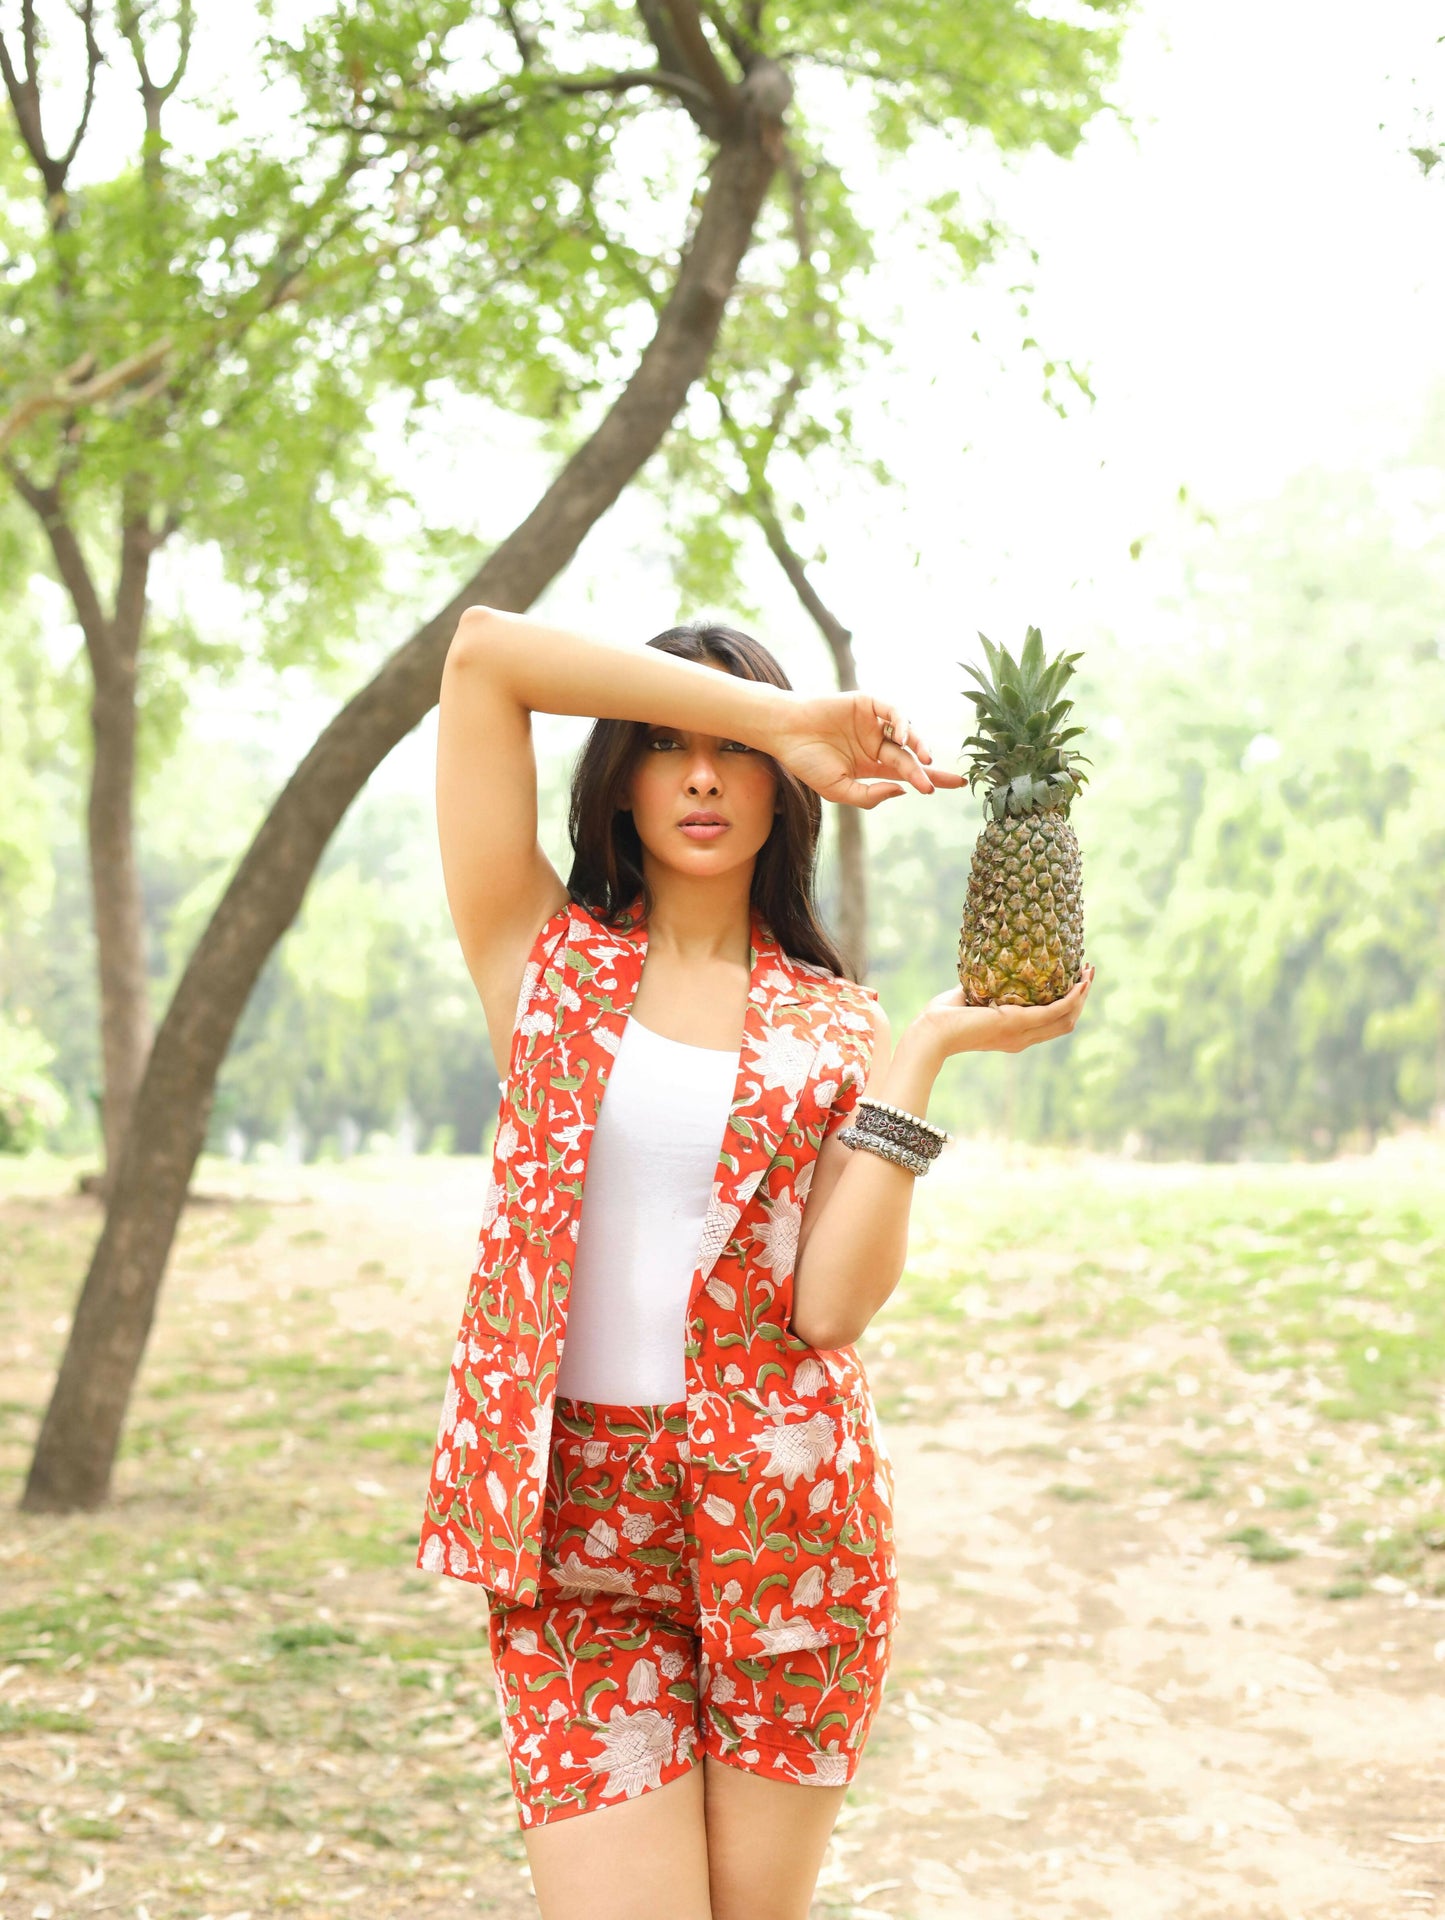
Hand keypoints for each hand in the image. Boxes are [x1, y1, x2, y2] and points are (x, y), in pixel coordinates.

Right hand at [767, 691, 966, 807]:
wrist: (784, 734)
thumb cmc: (806, 762)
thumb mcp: (839, 790)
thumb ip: (869, 796)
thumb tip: (902, 790)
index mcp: (871, 766)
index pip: (907, 774)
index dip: (932, 779)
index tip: (957, 785)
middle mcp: (876, 744)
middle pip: (911, 757)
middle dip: (929, 770)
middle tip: (946, 781)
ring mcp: (872, 723)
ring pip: (906, 733)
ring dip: (918, 746)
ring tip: (924, 761)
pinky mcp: (867, 703)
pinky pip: (891, 711)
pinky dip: (901, 722)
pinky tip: (901, 737)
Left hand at [914, 964, 1094, 1057]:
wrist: (932, 1032)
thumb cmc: (942, 1017)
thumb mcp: (971, 997)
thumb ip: (985, 985)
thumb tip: (991, 961)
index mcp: (1014, 1035)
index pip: (1050, 1023)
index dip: (1068, 1005)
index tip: (1075, 981)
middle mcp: (1022, 1038)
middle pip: (1066, 1021)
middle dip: (1081, 998)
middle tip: (1088, 973)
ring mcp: (1022, 1033)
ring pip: (1066, 1017)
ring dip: (1082, 995)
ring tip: (1089, 972)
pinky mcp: (1017, 1022)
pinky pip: (1055, 1010)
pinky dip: (1071, 997)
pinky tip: (1079, 982)